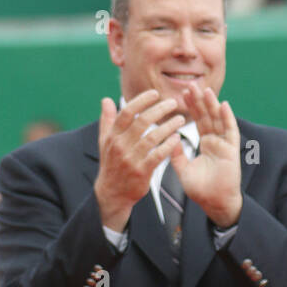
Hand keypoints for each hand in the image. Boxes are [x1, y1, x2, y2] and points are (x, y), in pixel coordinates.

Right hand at [94, 91, 185, 231]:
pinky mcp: (141, 172)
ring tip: (180, 119)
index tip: (155, 93)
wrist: (112, 194)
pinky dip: (168, 146)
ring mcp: (131, 159)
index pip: (127, 113)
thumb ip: (107, 120)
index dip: (141, 100)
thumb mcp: (105, 142)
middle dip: (159, 110)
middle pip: (142, 122)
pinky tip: (177, 138)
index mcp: (113, 136)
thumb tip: (106, 99)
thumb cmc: (111, 164)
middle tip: (173, 103)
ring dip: (168, 126)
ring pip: (152, 138)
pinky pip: (157, 155)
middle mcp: (120, 146)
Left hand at [172, 83, 242, 227]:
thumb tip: (168, 140)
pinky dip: (227, 117)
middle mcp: (215, 141)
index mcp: (205, 144)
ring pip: (218, 120)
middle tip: (191, 85)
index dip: (191, 107)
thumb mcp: (183, 170)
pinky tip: (223, 104)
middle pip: (207, 116)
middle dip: (200, 101)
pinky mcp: (231, 149)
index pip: (198, 121)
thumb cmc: (201, 189)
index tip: (183, 94)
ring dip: (212, 104)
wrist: (214, 203)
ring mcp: (224, 144)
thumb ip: (176, 154)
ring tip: (205, 89)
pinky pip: (230, 130)